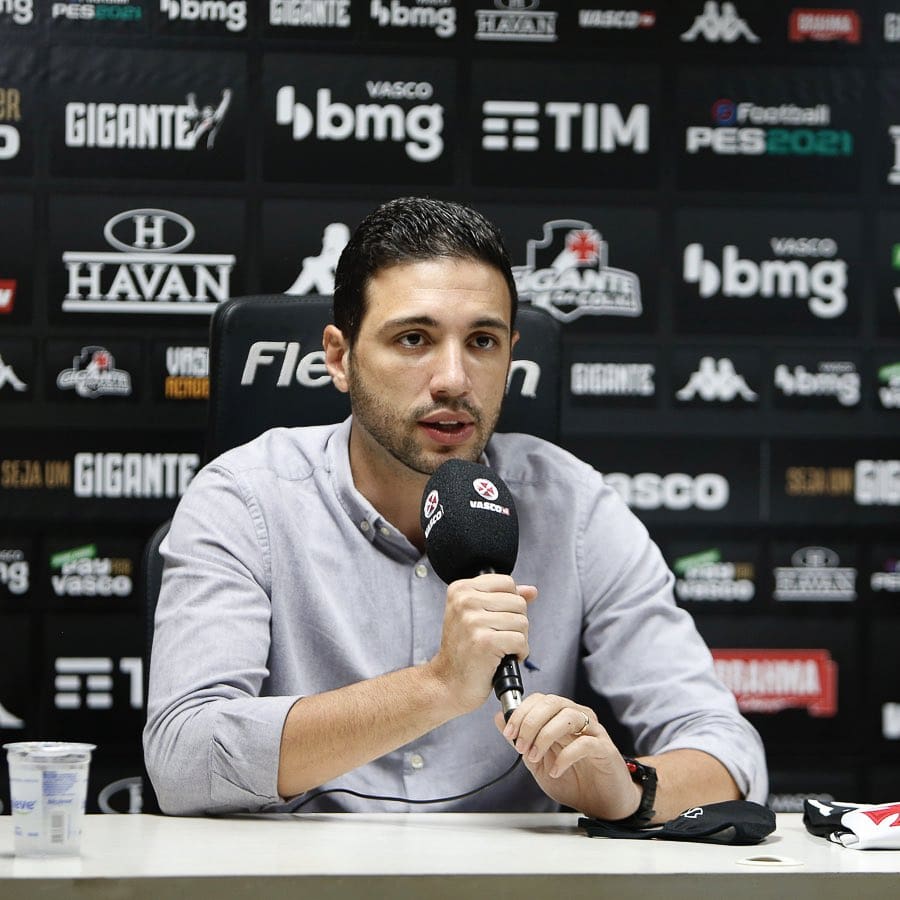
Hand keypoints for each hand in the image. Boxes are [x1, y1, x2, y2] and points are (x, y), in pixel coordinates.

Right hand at [428, 574, 536, 715]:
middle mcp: (464, 601)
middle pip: (518, 602)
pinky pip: (521, 641)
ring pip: (522, 622)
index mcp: (461, 589)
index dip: (510, 604)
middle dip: (515, 624)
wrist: (448, 683)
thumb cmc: (463, 651)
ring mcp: (473, 621)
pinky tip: (503, 658)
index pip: (507, 583)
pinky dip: (519, 653)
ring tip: (499, 649)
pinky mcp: (485, 642)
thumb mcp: (477, 616)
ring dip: (518, 640)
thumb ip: (504, 598)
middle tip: (497, 638)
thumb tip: (531, 591)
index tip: (496, 620)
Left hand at [495, 693, 640, 819]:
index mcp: (561, 717)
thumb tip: (500, 718)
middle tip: (520, 746)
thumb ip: (522, 739)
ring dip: (545, 736)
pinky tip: (555, 770)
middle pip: (553, 702)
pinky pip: (585, 743)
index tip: (509, 734)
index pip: (540, 699)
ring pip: (568, 716)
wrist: (601, 804)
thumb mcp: (538, 761)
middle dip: (530, 722)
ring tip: (535, 757)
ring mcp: (594, 731)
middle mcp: (579, 718)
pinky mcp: (605, 749)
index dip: (521, 713)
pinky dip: (565, 756)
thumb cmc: (573, 780)